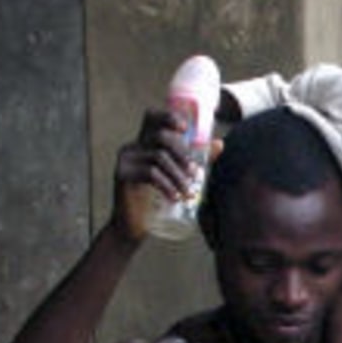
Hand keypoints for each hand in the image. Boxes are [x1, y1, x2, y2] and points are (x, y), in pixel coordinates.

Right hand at [111, 107, 211, 241]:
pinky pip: (150, 173)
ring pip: (158, 157)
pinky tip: (175, 198)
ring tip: (188, 193)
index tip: (185, 130)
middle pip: (160, 137)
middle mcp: (132, 147)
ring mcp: (125, 159)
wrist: (134, 225)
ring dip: (178, 176)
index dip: (168, 117)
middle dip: (182, 155)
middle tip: (195, 175)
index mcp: (144, 143)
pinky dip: (167, 186)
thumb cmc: (157, 200)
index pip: (152, 117)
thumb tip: (220, 144)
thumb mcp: (178, 176)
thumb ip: (196, 160)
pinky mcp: (122, 174)